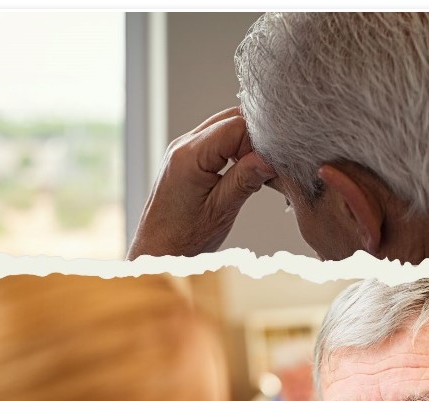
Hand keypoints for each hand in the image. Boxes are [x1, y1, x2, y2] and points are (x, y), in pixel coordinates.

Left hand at [127, 107, 275, 257]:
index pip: (236, 126)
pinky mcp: (184, 159)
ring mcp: (182, 150)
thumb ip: (246, 179)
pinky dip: (234, 150)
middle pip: (231, 119)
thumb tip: (270, 157)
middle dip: (255, 138)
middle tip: (268, 166)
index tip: (272, 162)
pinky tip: (241, 172)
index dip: (259, 140)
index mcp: (190, 156)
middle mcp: (183, 146)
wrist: (156, 253)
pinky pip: (215, 140)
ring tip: (255, 172)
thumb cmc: (183, 239)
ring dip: (245, 144)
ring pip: (224, 127)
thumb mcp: (221, 210)